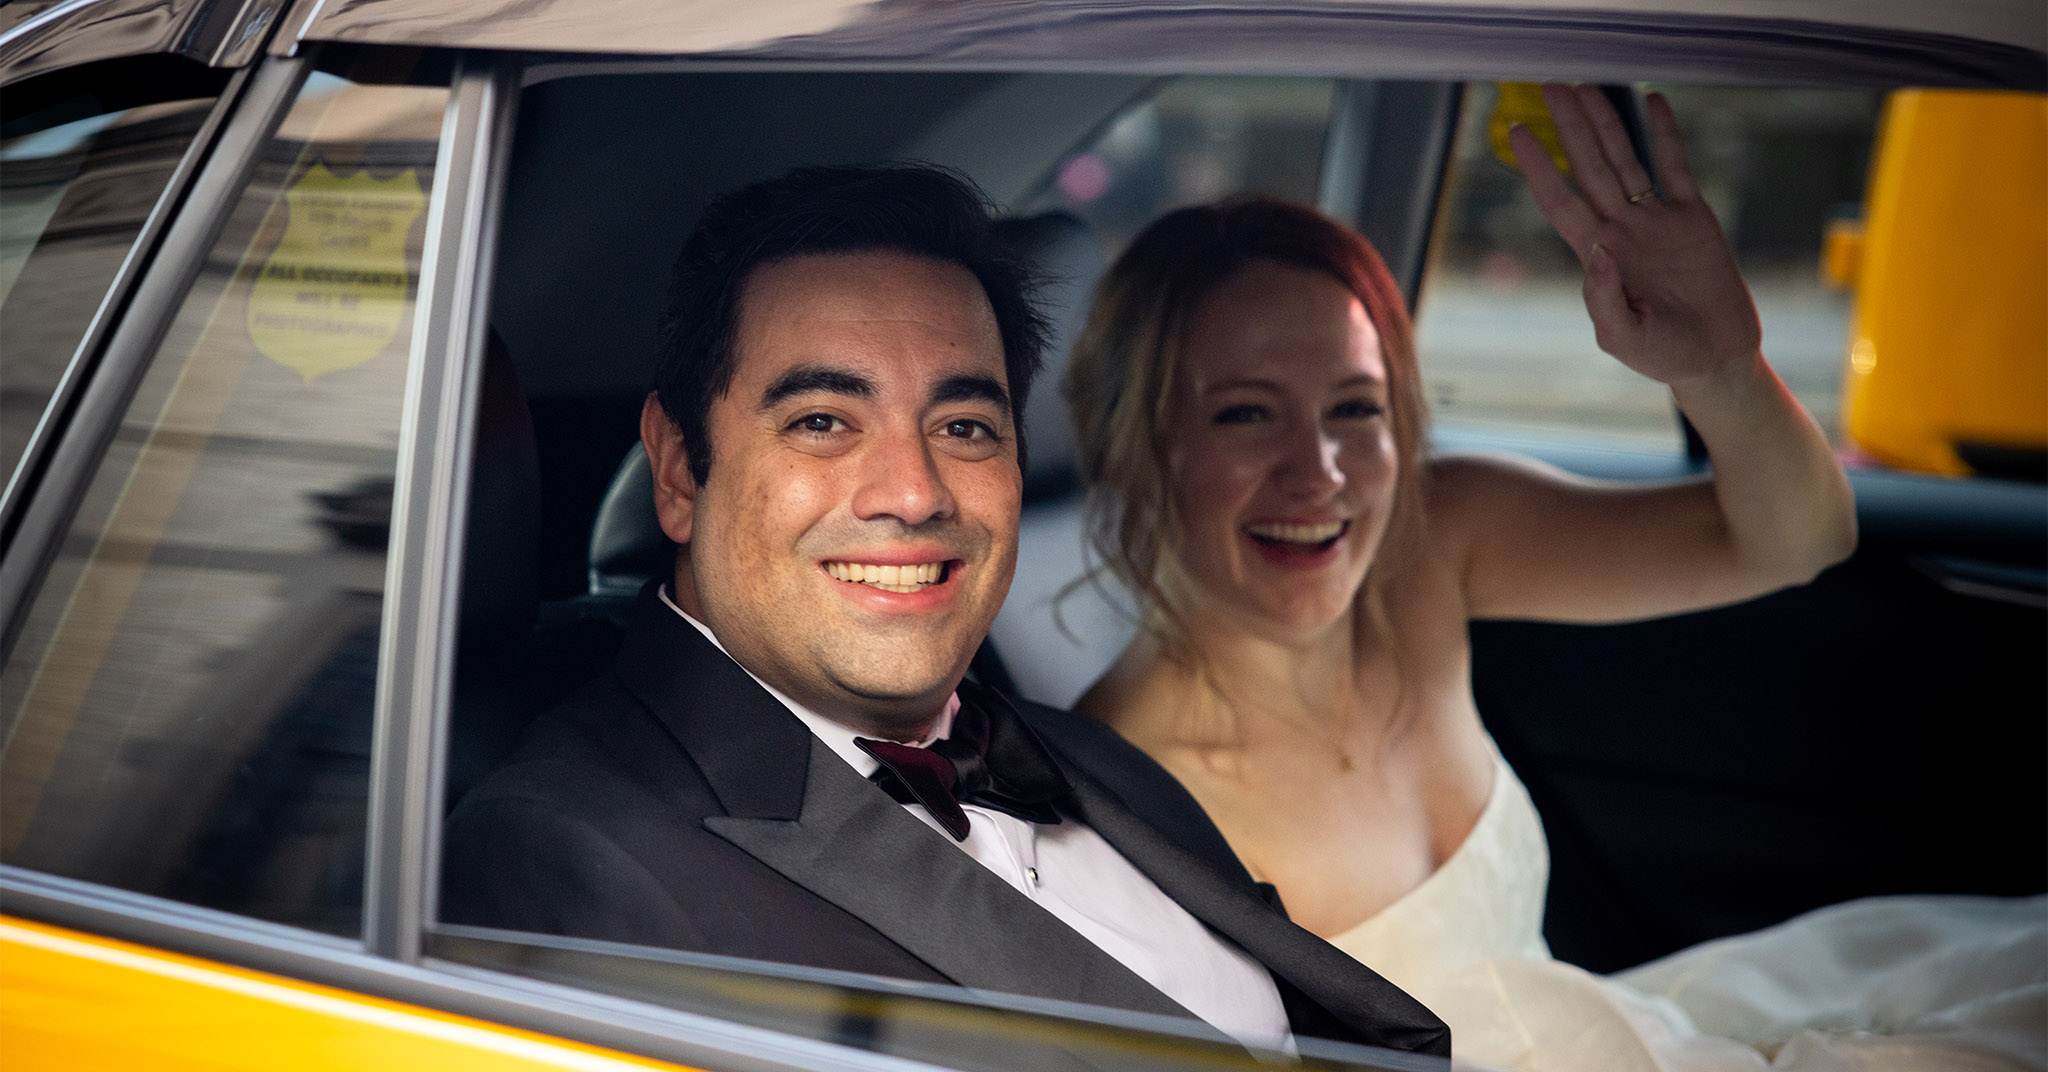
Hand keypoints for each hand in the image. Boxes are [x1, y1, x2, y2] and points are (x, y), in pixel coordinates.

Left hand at [1508, 84, 1760, 385]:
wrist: (1715, 358)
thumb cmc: (1662, 354)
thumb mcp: (1623, 338)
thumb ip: (1602, 299)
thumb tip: (1596, 250)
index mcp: (1596, 255)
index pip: (1559, 201)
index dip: (1539, 167)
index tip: (1518, 134)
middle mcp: (1620, 230)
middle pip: (1589, 168)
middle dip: (1569, 129)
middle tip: (1551, 87)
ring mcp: (1655, 220)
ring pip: (1625, 160)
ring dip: (1607, 124)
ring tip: (1589, 87)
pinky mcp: (1693, 217)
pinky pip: (1676, 167)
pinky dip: (1666, 135)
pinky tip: (1653, 102)